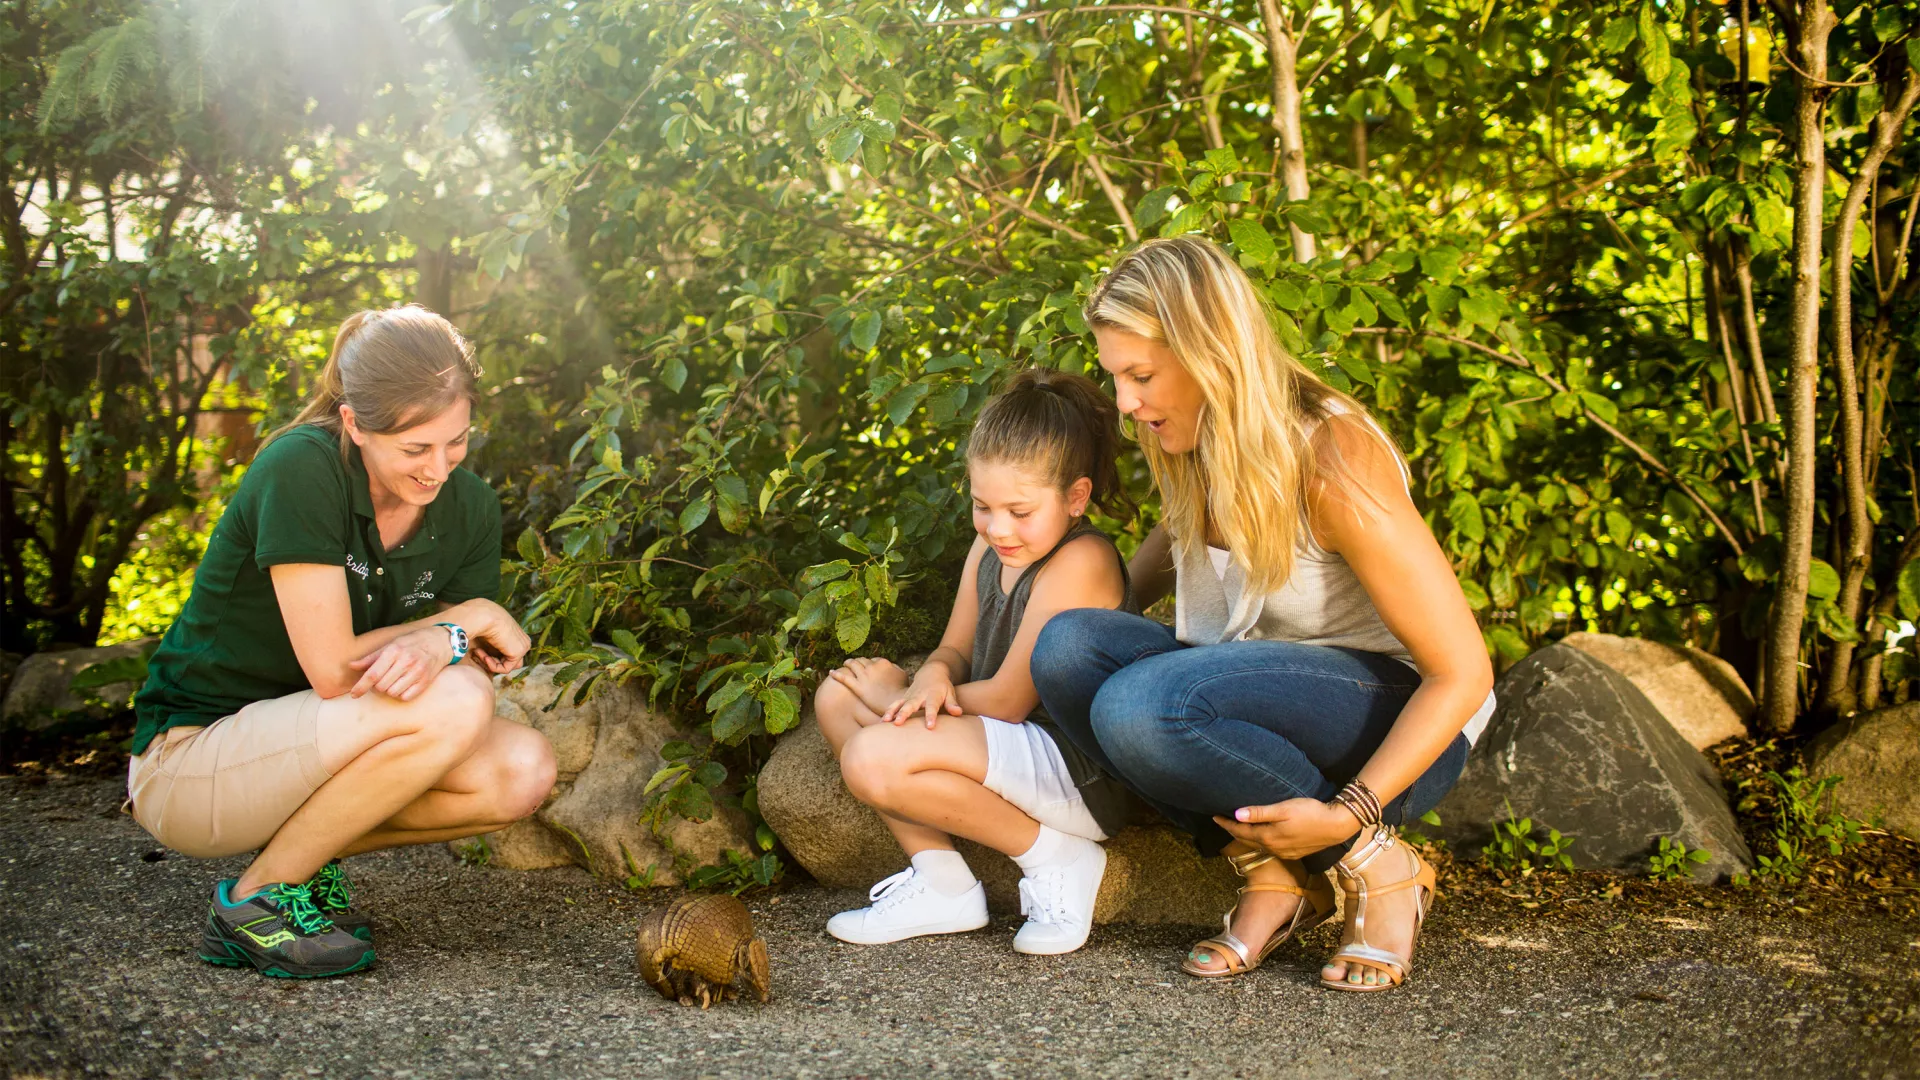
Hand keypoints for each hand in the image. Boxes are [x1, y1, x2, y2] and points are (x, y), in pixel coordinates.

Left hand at [348, 627, 452, 700]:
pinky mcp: (425, 681)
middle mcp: (406, 662)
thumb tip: (351, 665)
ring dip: (390, 690)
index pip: (373, 674)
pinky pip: (406, 697)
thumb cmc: (410, 644)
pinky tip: (404, 685)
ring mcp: (417, 672)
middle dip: (378, 686)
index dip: (361, 686)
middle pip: (381, 686)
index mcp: (394, 651)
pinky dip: (401, 694)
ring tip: (395, 680)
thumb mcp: (390, 646)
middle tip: (384, 678)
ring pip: (392, 693)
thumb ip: (371, 658)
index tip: (354, 694)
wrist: (439, 642)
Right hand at [468, 615, 529, 673]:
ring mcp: (524, 647)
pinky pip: (505, 669)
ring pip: (507, 666)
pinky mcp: (519, 652)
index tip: (478, 649)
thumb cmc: (483, 623)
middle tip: (478, 653)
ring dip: (491, 663)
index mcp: (519, 637)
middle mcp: (524, 642)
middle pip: (509, 662)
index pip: (509, 656)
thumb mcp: (491, 638)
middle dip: (493, 661)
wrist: (484, 616)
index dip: (492, 657)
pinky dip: (492, 666)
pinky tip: (484, 657)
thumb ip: (493, 648)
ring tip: (479, 652)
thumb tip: (488, 660)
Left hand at [827, 657, 907, 713]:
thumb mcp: (902, 675)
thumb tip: (891, 667)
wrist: (897, 704)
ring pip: (852, 665)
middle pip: (862, 661)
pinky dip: (836, 674)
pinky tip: (831, 672)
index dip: (870, 663)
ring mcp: (864, 676)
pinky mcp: (858, 687)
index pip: (873, 660)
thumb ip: (895, 669)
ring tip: (845, 664)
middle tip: (854, 664)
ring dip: (847, 663)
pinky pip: (844, 678)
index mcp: (883, 663)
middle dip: (858, 662)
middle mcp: (872, 667)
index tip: (868, 666)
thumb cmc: (901, 691)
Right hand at [881, 667, 960, 728]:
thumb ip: (953, 704)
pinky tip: (881, 723)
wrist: (932, 673)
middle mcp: (919, 696)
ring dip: (892, 712)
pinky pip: (894, 705)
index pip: (932, 707)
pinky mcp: (904, 698)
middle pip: (911, 705)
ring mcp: (910, 696)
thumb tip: (958, 713)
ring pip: (899, 704)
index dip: (931, 716)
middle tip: (898, 723)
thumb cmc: (943, 687)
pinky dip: (888, 712)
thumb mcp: (950, 693)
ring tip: (885, 722)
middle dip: (904, 714)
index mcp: (932, 696)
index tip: (930, 726)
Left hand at [1213, 797, 1362, 860]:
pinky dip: (1260, 842)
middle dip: (1233, 831)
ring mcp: (1284, 852)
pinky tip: (1262, 837)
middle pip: (1247, 840)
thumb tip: (1236, 814)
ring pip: (1258, 846)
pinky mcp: (1294, 853)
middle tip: (1222, 822)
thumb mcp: (1283, 809)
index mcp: (1268, 837)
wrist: (1337, 826)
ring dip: (1246, 838)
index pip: (1240, 831)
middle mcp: (1273, 848)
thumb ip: (1260, 813)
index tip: (1214, 816)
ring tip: (1238, 829)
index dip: (1226, 824)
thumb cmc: (1310, 812)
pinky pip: (1270, 849)